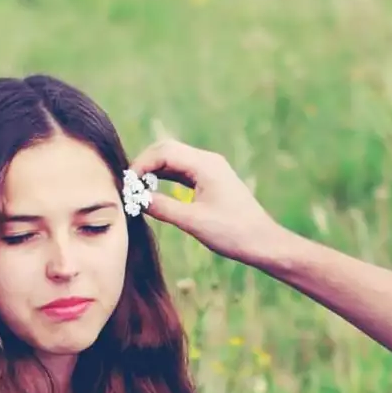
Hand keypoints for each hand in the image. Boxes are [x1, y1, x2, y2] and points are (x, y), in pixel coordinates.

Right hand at [128, 138, 290, 268]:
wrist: (263, 242)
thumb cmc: (233, 233)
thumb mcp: (193, 222)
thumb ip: (163, 208)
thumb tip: (136, 199)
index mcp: (205, 165)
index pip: (163, 152)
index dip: (140, 165)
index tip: (127, 186)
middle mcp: (208, 161)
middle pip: (166, 150)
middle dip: (144, 165)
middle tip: (128, 186)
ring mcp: (210, 170)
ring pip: (173, 160)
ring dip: (153, 171)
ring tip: (137, 191)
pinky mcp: (211, 181)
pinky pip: (182, 172)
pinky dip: (165, 178)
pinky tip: (154, 192)